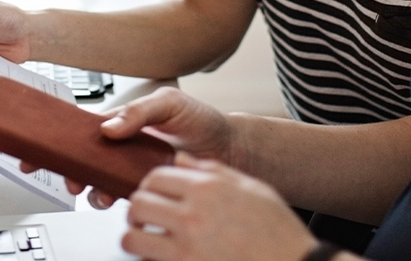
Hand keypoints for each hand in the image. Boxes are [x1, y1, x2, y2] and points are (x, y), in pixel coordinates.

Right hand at [20, 87, 234, 209]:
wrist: (227, 148)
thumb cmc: (199, 118)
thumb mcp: (168, 103)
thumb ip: (139, 112)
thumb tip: (109, 127)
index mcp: (123, 121)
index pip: (83, 129)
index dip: (58, 139)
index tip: (36, 149)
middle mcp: (122, 146)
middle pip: (83, 159)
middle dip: (67, 170)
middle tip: (66, 177)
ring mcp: (131, 168)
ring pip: (97, 182)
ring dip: (90, 189)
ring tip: (95, 191)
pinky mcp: (143, 187)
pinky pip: (119, 196)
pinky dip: (110, 199)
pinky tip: (115, 198)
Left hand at [123, 153, 316, 260]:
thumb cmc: (277, 230)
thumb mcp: (250, 187)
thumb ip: (211, 170)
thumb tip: (180, 160)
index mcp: (207, 188)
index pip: (155, 177)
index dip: (149, 185)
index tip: (152, 193)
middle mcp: (192, 216)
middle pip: (139, 203)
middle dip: (137, 209)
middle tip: (144, 216)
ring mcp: (186, 250)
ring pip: (132, 238)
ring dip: (135, 237)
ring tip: (144, 239)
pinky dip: (148, 259)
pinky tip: (159, 257)